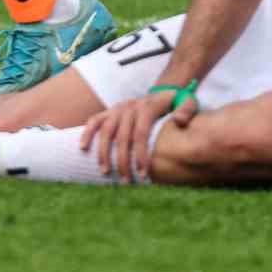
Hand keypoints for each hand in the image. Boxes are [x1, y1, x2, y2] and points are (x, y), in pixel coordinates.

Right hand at [80, 88, 196, 182]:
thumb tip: (178, 122)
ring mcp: (118, 109)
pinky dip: (87, 132)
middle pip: (122, 136)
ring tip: (105, 172)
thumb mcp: (188, 101)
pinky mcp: (110, 111)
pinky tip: (83, 148)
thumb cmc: (176, 103)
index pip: (140, 134)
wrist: (164, 90)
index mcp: (147, 107)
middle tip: (126, 181)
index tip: (143, 175)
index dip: (140, 155)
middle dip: (122, 161)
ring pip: (106, 130)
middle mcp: (130, 107)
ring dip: (103, 152)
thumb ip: (187, 110)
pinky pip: (95, 120)